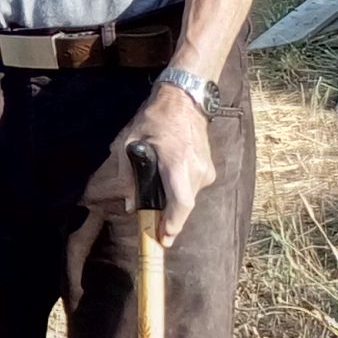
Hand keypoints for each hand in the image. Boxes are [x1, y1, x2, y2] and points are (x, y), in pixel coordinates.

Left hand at [101, 85, 216, 245]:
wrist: (186, 99)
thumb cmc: (154, 118)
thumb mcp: (130, 142)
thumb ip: (128, 176)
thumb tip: (130, 205)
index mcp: (176, 162)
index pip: (181, 203)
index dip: (173, 224)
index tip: (163, 238)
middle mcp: (196, 169)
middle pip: (184, 206)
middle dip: (169, 218)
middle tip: (154, 227)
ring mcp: (206, 169)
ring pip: (189, 198)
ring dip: (173, 201)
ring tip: (157, 192)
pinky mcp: (210, 168)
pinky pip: (193, 188)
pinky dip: (180, 190)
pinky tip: (168, 178)